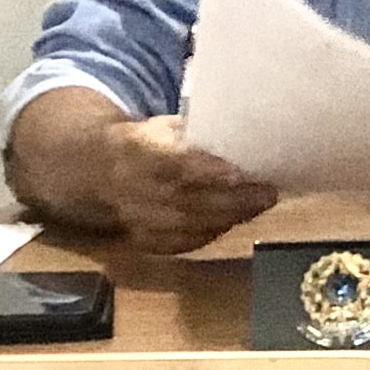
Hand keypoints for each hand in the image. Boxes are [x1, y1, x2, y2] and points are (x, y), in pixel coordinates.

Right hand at [90, 117, 278, 251]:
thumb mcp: (167, 126)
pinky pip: (182, 242)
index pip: (177, 166)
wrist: (100, 170)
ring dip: (229, 218)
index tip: (242, 174)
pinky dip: (212, 233)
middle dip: (233, 200)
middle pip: (188, 201)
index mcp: (140, 152)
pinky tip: (235, 220)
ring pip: (188, 226)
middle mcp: (135, 189)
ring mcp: (137, 219)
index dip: (209, 172)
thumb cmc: (149, 143)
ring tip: (260, 204)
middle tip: (268, 193)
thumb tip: (247, 138)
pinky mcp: (143, 241)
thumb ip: (199, 133)